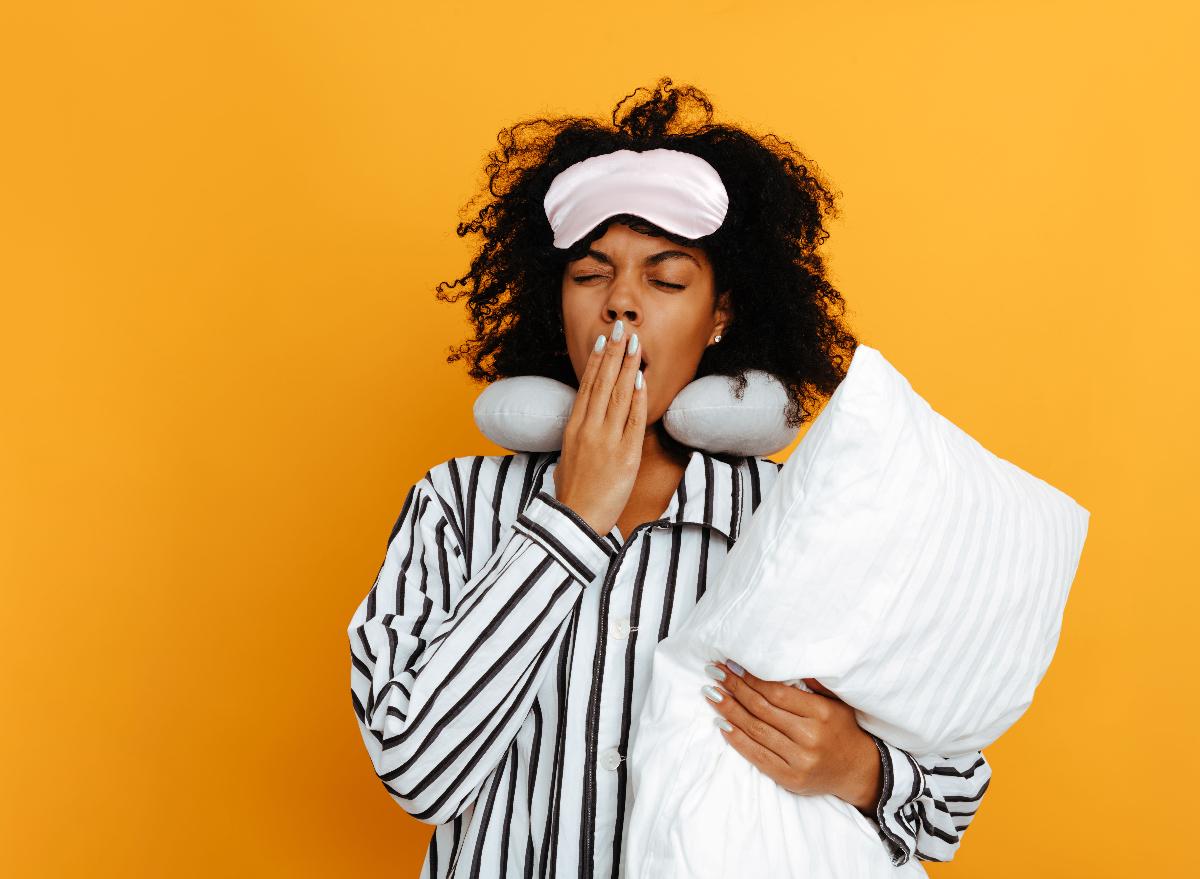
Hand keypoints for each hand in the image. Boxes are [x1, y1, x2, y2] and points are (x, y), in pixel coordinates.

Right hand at [553, 321, 646, 535]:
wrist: (576, 520)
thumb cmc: (572, 494)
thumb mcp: (566, 460)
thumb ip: (577, 440)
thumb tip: (582, 428)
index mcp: (573, 429)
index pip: (587, 387)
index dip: (597, 361)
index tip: (605, 341)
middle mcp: (589, 430)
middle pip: (603, 383)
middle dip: (614, 353)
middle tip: (623, 327)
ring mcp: (607, 441)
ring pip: (618, 396)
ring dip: (628, 367)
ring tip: (635, 344)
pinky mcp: (625, 456)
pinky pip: (633, 421)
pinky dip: (637, 399)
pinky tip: (641, 380)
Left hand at [702, 662, 882, 811]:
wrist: (857, 771)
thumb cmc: (841, 730)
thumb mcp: (836, 701)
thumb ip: (813, 682)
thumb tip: (783, 659)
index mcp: (821, 713)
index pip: (776, 692)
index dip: (751, 678)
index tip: (732, 664)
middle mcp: (810, 736)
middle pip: (762, 709)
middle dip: (734, 688)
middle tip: (714, 673)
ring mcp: (799, 760)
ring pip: (755, 730)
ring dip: (729, 710)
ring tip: (711, 694)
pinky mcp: (790, 778)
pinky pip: (756, 756)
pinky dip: (736, 739)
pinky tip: (721, 724)